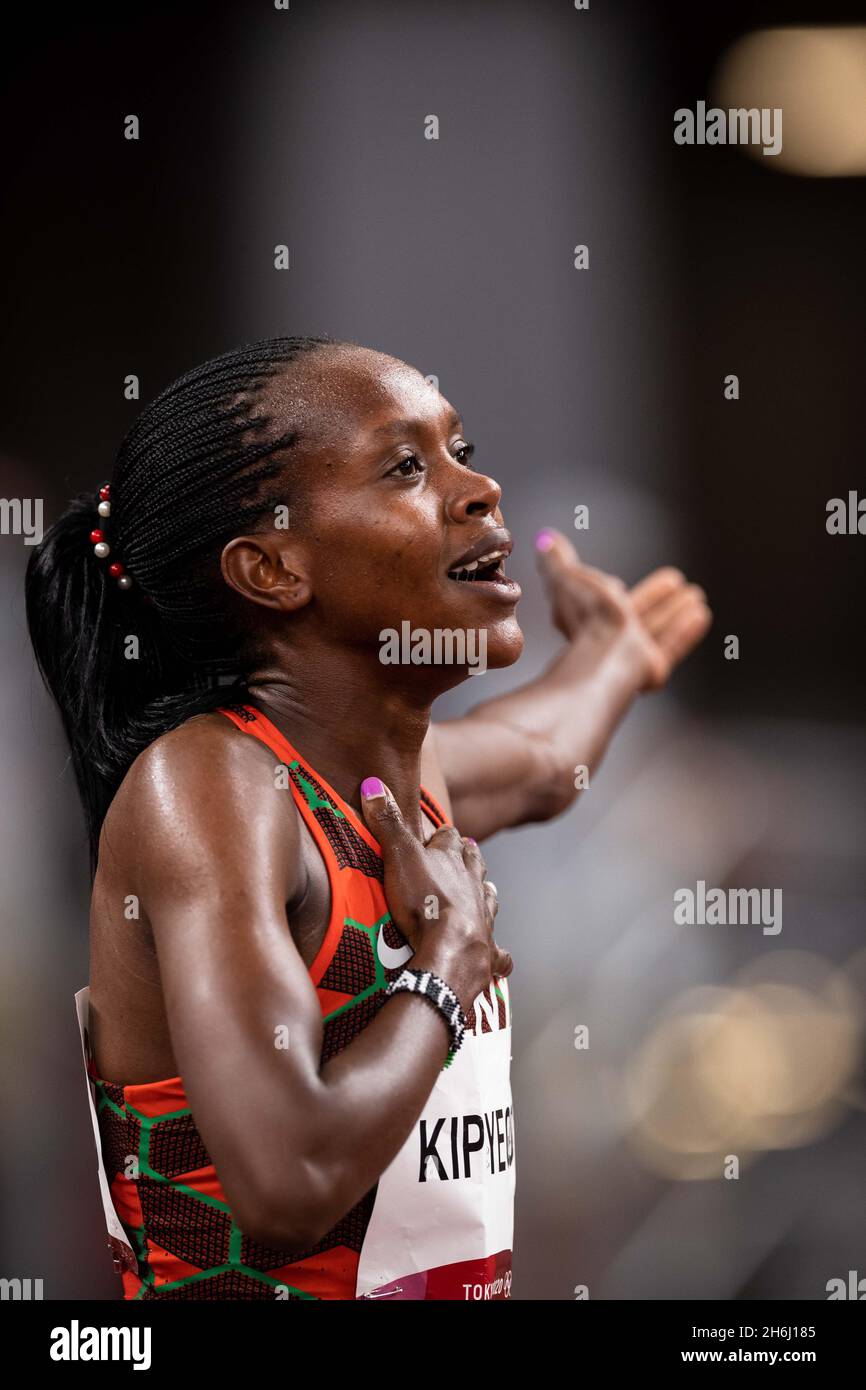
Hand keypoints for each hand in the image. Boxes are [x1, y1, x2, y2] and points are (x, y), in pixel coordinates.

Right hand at [360, 778, 511, 1012]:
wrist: (451, 948)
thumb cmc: (424, 901)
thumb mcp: (399, 856)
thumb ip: (388, 822)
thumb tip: (373, 784)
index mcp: (451, 861)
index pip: (449, 838)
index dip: (443, 834)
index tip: (440, 831)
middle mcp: (472, 885)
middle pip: (474, 864)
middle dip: (469, 856)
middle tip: (468, 850)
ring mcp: (483, 917)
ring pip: (488, 898)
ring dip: (486, 893)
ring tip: (487, 888)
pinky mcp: (486, 950)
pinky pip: (498, 952)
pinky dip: (499, 954)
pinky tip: (502, 956)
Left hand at [535, 528, 711, 691]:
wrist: (609, 654)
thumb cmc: (587, 619)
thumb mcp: (568, 579)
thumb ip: (557, 562)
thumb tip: (544, 540)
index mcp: (588, 617)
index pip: (600, 601)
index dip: (608, 590)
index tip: (617, 579)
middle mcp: (609, 637)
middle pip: (636, 614)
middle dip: (654, 598)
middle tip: (675, 579)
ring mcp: (632, 654)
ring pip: (656, 629)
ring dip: (674, 612)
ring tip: (695, 595)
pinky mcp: (654, 667)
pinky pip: (672, 645)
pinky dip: (685, 631)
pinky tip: (701, 615)